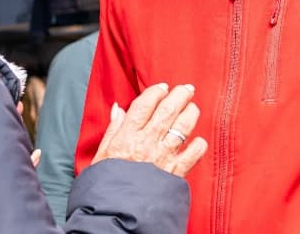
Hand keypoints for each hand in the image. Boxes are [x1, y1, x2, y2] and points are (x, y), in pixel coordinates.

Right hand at [92, 83, 207, 176]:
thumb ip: (112, 130)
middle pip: (168, 110)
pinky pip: (194, 153)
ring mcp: (163, 156)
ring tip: (193, 108)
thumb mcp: (101, 156)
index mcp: (127, 137)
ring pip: (183, 126)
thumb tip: (118, 109)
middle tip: (187, 89)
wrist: (116, 214)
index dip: (155, 92)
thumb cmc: (106, 187)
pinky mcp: (176, 172)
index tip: (163, 87)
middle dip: (180, 95)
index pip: (144, 105)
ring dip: (191, 113)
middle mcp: (147, 143)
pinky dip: (199, 144)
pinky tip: (197, 141)